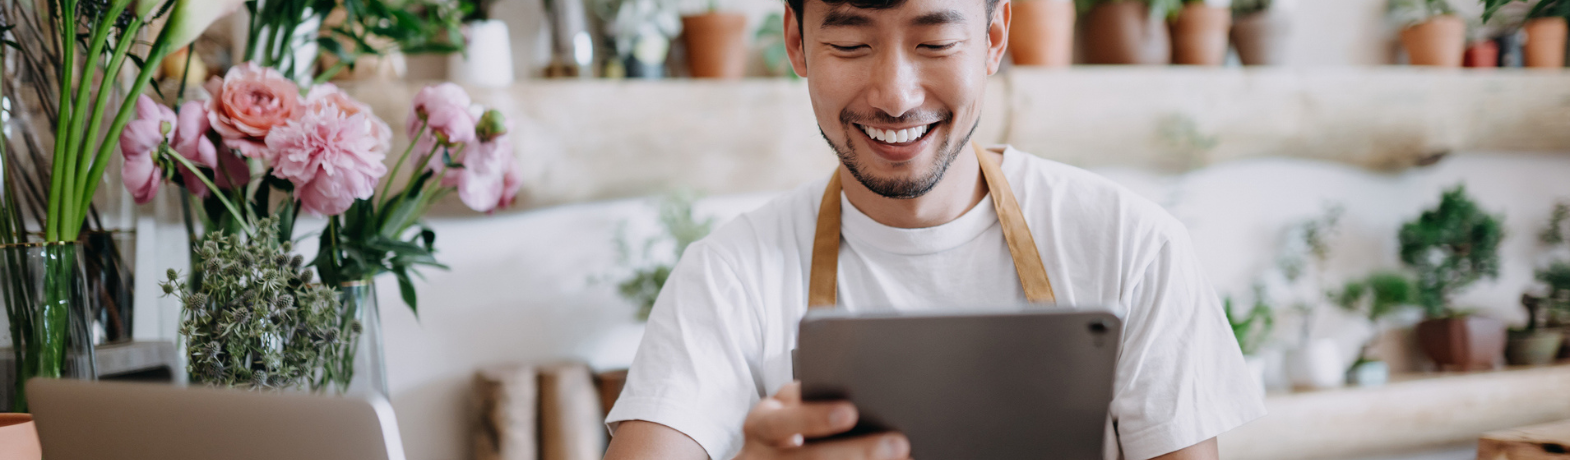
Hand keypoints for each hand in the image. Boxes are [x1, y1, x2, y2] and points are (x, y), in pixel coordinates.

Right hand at [735, 381, 911, 459]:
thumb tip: (853, 392)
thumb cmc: (782, 424)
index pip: (784, 421)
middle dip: (857, 451)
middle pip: (810, 459)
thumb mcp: (783, 406)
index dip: (816, 418)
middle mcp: (761, 458)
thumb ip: (804, 398)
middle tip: (898, 443)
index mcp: (759, 426)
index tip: (851, 412)